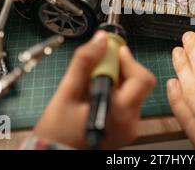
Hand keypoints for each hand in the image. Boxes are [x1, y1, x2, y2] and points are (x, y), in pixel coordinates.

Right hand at [33, 31, 155, 148]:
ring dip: (116, 79)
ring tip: (92, 83)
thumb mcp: (67, 92)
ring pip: (132, 91)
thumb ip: (85, 62)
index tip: (111, 50)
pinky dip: (114, 91)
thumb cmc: (57, 130)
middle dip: (120, 68)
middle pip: (138, 83)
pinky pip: (127, 101)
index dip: (128, 60)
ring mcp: (129, 128)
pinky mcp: (125, 129)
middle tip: (98, 66)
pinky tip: (95, 94)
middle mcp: (131, 123)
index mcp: (121, 114)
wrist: (53, 155)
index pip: (141, 78)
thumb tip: (101, 39)